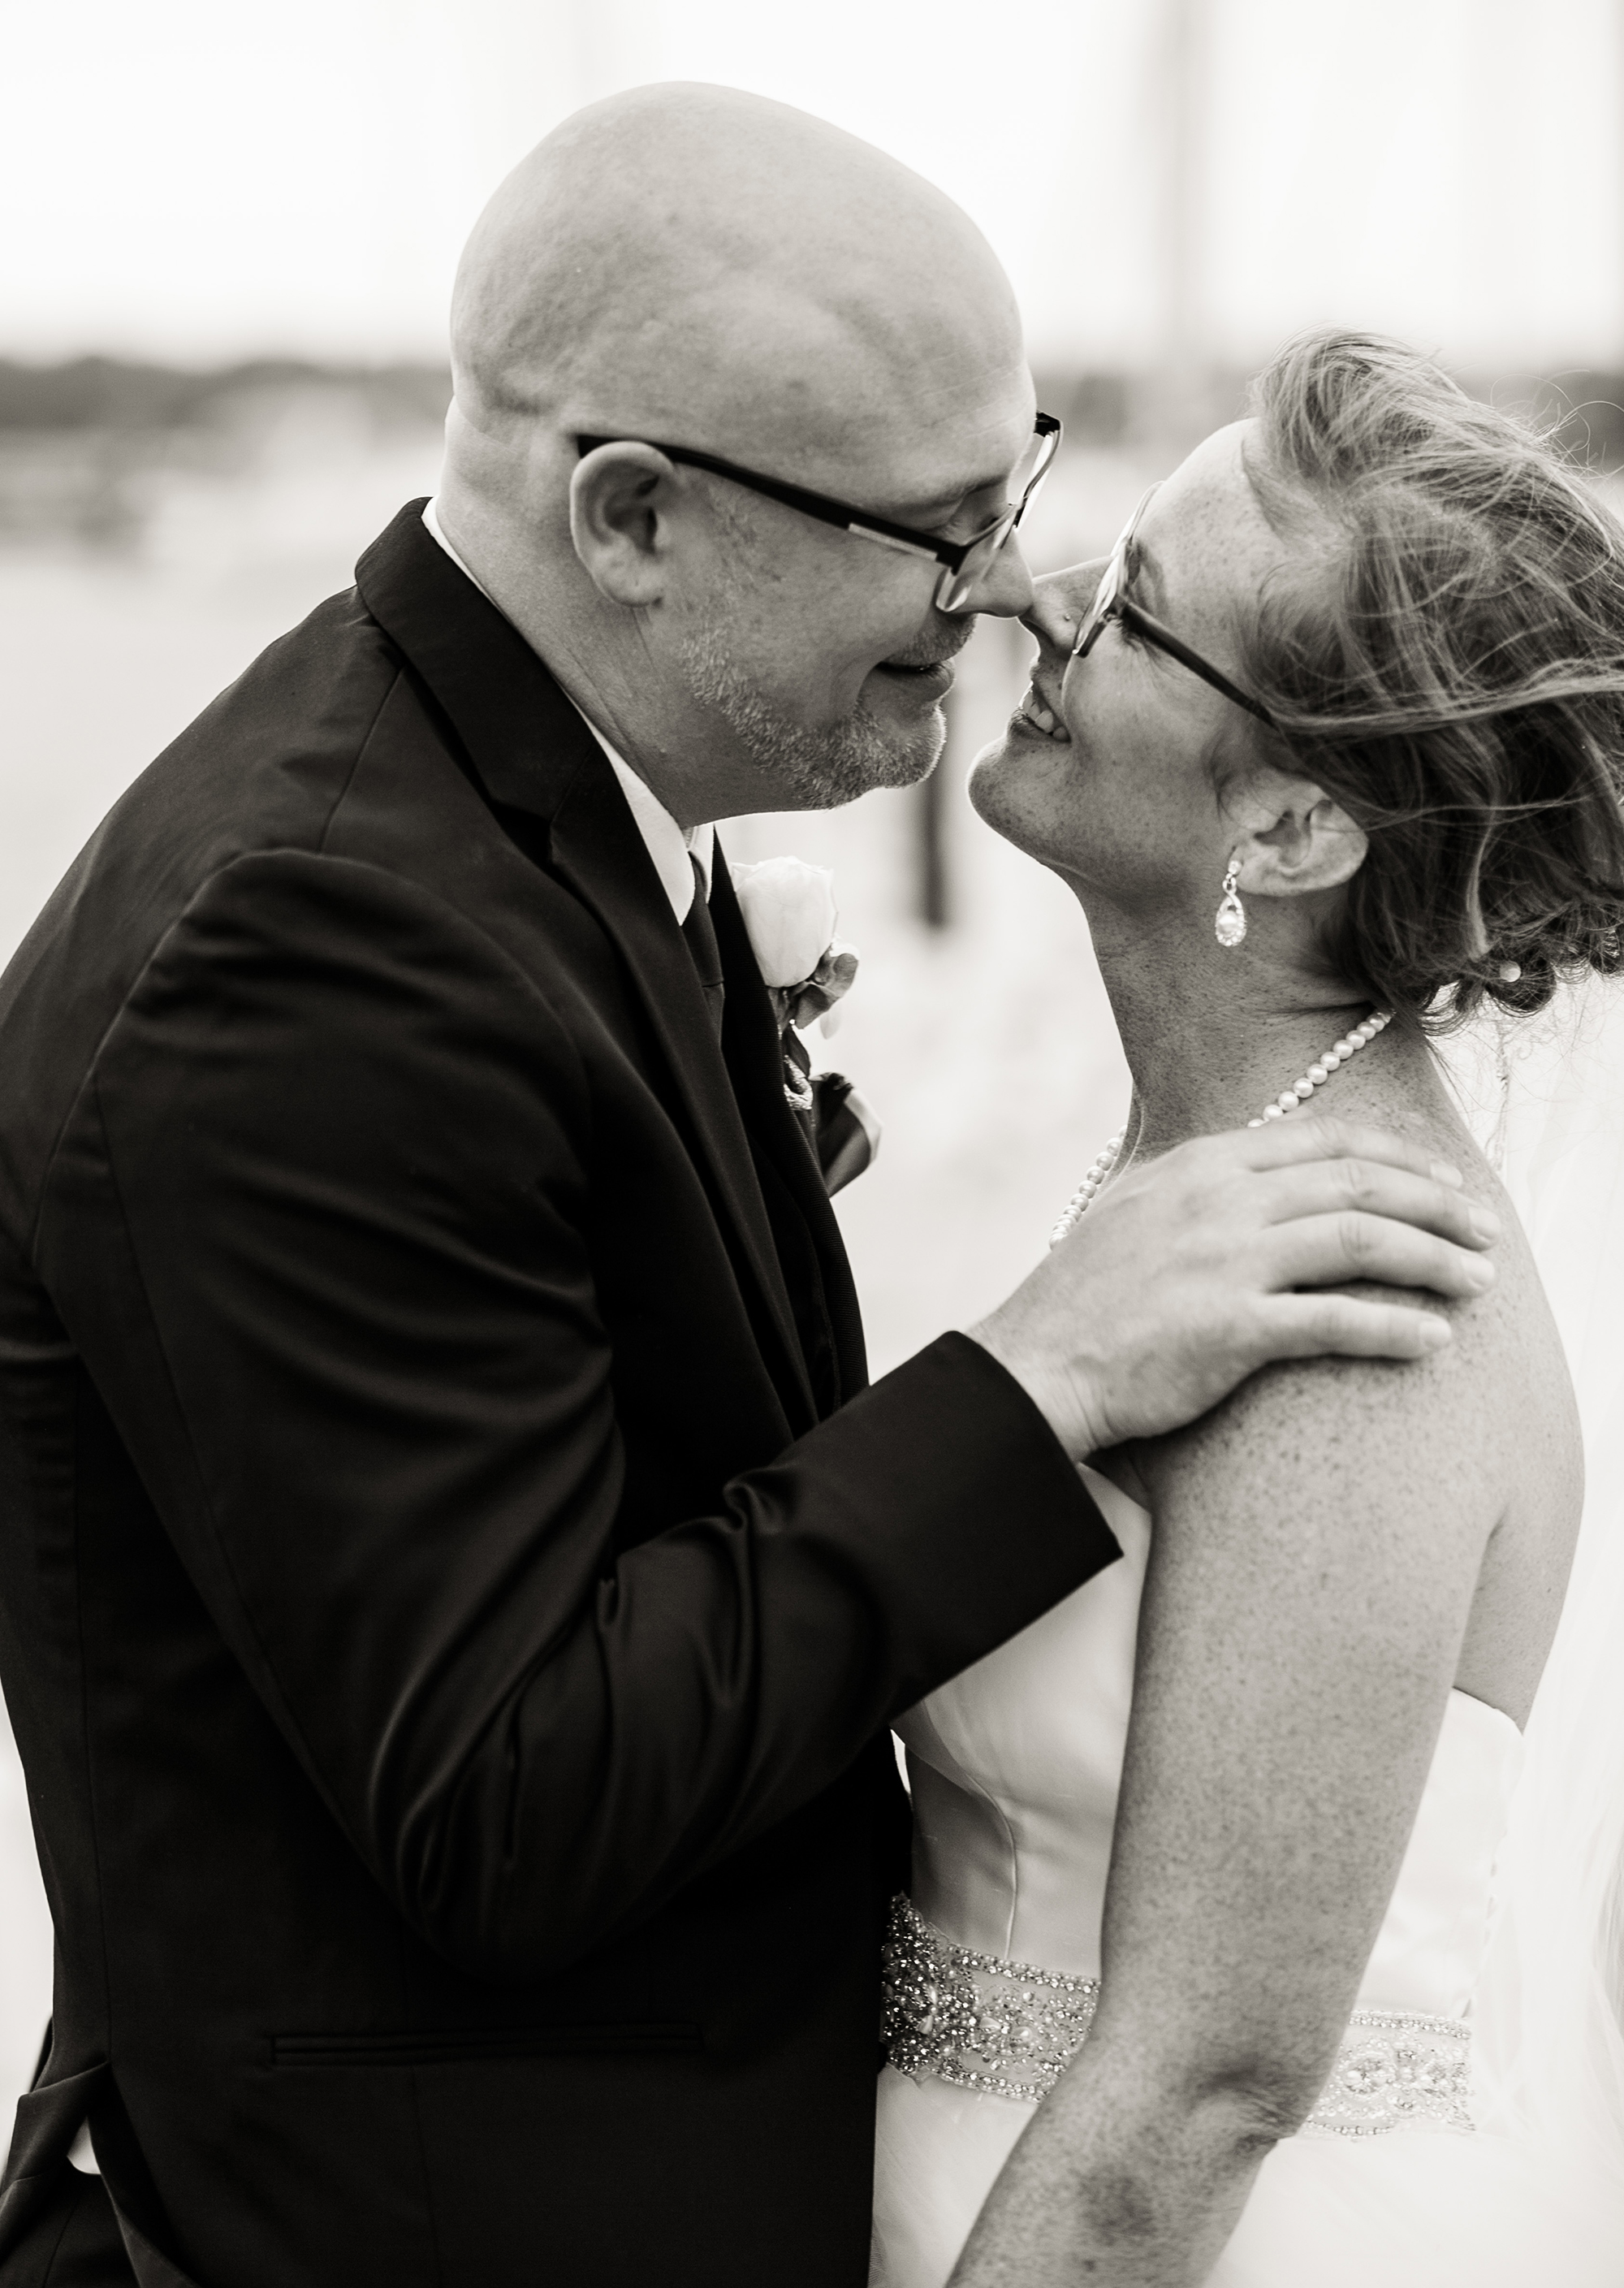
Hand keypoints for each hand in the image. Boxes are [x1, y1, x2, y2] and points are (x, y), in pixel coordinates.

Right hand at [967, 1118, 1497, 1461]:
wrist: (1035, 1364)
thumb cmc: (1084, 1299)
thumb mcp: (1136, 1208)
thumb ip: (1200, 1184)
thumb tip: (1259, 1172)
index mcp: (1201, 1164)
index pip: (1324, 1139)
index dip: (1397, 1156)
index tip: (1442, 1180)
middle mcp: (1219, 1199)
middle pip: (1358, 1183)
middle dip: (1437, 1204)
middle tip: (1484, 1230)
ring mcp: (1225, 1261)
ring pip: (1361, 1240)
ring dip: (1434, 1259)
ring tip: (1479, 1281)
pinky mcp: (1230, 1328)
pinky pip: (1336, 1320)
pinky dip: (1395, 1327)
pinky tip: (1432, 1340)